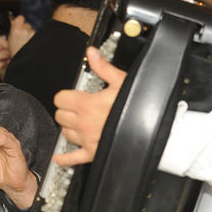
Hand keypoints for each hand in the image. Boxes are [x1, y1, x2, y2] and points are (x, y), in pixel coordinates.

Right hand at [7, 14, 34, 55]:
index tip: (19, 23)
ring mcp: (32, 33)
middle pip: (26, 24)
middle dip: (25, 28)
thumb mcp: (10, 39)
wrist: (23, 59)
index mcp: (16, 29)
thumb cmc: (15, 51)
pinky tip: (29, 43)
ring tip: (26, 42)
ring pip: (31, 30)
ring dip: (29, 34)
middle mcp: (24, 30)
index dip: (20, 21)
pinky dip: (33, 38)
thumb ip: (13, 28)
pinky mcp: (36, 37)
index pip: (20, 18)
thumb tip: (13, 20)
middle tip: (22, 36)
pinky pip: (35, 34)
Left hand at [53, 46, 126, 165]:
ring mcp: (87, 139)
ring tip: (78, 123)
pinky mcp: (93, 153)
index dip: (65, 95)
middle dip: (67, 110)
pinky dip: (65, 158)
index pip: (60, 99)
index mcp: (87, 104)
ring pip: (65, 133)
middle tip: (77, 107)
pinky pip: (73, 158)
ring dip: (69, 127)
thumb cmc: (138, 106)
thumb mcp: (121, 81)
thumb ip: (103, 67)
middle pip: (60, 116)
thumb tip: (92, 53)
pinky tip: (58, 157)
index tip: (73, 95)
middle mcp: (83, 123)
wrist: (153, 130)